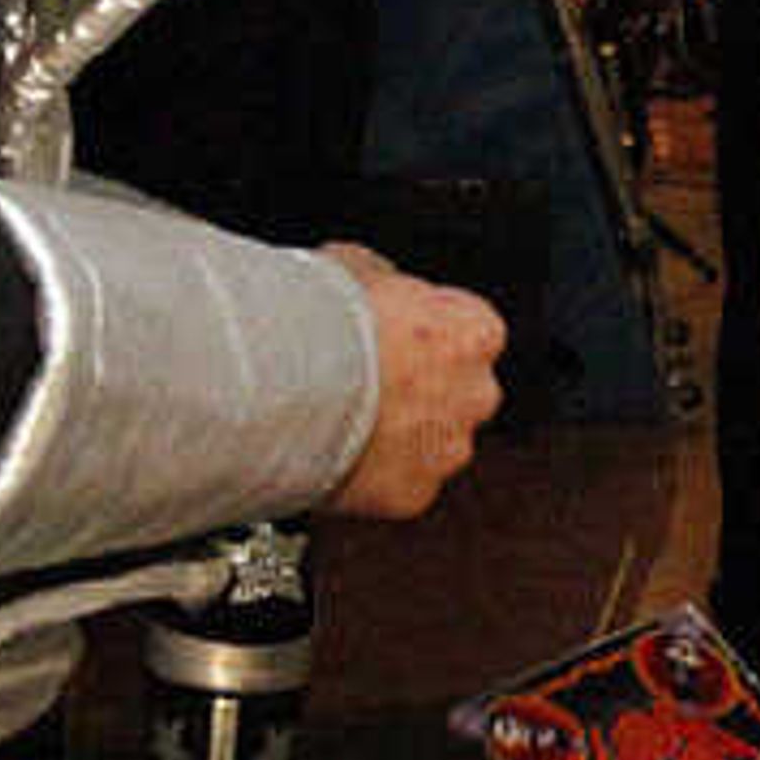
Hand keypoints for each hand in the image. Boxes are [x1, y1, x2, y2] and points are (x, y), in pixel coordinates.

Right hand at [316, 247, 502, 519]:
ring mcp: (447, 450)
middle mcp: (476, 395)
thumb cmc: (322, 319)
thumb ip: (387, 284)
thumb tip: (380, 286)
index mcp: (475, 332)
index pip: (469, 333)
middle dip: (421, 392)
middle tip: (365, 382)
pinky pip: (398, 484)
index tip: (395, 337)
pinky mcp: (413, 493)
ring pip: (431, 445)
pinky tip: (334, 454)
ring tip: (341, 422)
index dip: (426, 335)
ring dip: (398, 437)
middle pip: (458, 394)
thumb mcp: (357, 266)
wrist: (283, 381)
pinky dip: (372, 475)